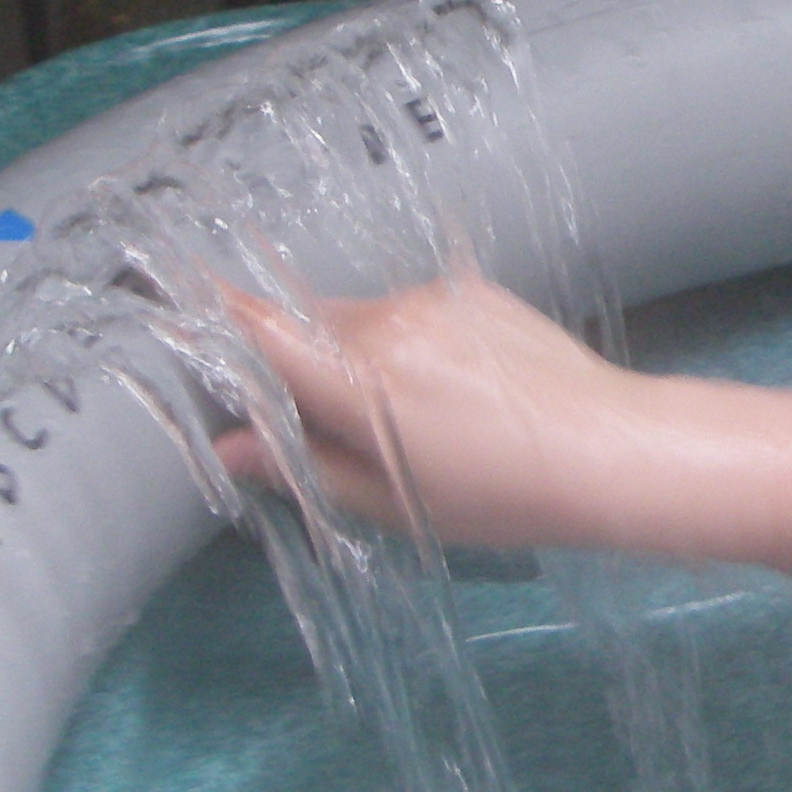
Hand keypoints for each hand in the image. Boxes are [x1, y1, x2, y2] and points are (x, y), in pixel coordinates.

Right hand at [218, 276, 659, 548]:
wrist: (610, 450)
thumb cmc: (503, 494)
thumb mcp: (394, 502)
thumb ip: (306, 469)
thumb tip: (229, 452)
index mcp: (360, 380)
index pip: (261, 328)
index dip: (216, 315)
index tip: (182, 302)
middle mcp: (387, 323)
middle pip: (305, 325)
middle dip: (296, 363)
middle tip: (321, 420)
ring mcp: (432, 300)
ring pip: (357, 318)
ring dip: (355, 355)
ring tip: (409, 417)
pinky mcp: (471, 290)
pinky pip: (409, 310)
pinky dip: (405, 343)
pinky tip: (449, 391)